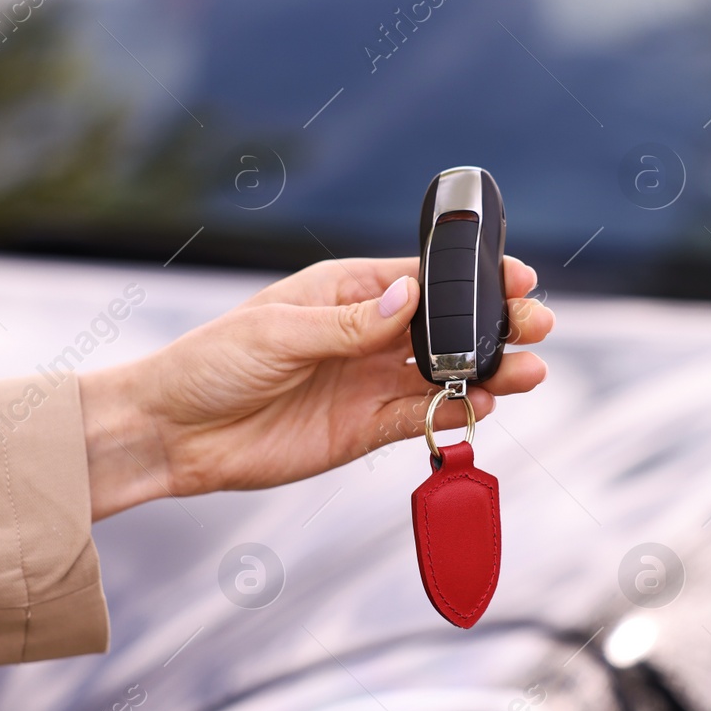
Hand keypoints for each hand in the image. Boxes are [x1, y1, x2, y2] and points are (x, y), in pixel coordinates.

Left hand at [79, 256, 553, 519]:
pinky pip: (421, 418)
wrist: (175, 433)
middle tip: (535, 326)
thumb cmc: (211, 363)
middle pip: (445, 327)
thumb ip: (346, 324)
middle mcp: (365, 335)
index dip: (470, 278)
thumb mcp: (276, 332)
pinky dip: (455, 414)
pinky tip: (485, 406)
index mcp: (345, 292)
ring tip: (529, 371)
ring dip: (488, 372)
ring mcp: (368, 382)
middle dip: (493, 325)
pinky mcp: (363, 430)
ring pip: (444, 373)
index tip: (515, 277)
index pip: (422, 278)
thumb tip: (406, 299)